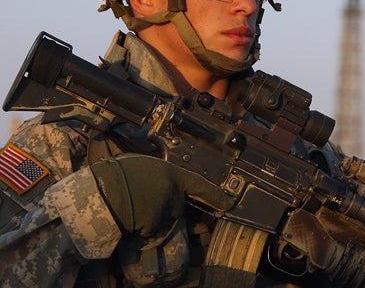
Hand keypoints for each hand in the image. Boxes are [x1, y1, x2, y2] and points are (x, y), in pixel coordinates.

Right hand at [91, 154, 233, 238]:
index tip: (229, 202)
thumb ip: (158, 175)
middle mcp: (175, 192)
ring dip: (149, 218)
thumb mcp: (143, 165)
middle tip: (139, 200)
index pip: (201, 185)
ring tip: (129, 206)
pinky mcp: (157, 225)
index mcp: (173, 173)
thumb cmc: (116, 174)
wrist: (102, 190)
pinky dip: (140, 230)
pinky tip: (128, 218)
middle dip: (161, 207)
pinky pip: (150, 232)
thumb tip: (160, 183)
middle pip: (176, 207)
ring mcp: (167, 209)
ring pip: (162, 221)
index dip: (216, 195)